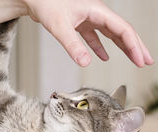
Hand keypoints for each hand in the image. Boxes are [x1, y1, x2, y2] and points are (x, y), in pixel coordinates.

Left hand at [24, 0, 152, 66]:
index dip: (134, 46)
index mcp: (97, 11)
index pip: (123, 30)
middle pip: (122, 31)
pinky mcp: (80, 24)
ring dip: (123, 48)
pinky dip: (101, 47)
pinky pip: (95, 37)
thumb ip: (73, 45)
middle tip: (146, 60)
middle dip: (136, 47)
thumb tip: (86, 62)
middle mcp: (97, 14)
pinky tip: (104, 57)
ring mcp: (89, 18)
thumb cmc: (46, 3)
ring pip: (111, 34)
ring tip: (134, 58)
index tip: (141, 60)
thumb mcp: (60, 26)